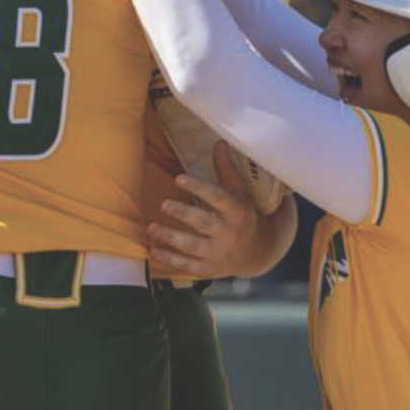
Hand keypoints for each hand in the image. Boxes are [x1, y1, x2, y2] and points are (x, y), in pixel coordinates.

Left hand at [149, 141, 291, 278]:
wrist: (256, 251)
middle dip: (184, 215)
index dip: (199, 188)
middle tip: (164, 205)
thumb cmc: (241, 213)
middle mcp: (229, 233)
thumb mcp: (239, 190)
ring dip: (172, 239)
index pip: (218, 198)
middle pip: (205, 223)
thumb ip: (226, 168)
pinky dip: (171, 261)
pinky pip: (188, 266)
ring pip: (194, 247)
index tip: (179, 178)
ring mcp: (219, 253)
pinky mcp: (210, 268)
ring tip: (152, 228)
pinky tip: (153, 252)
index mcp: (237, 211)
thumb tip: (219, 141)